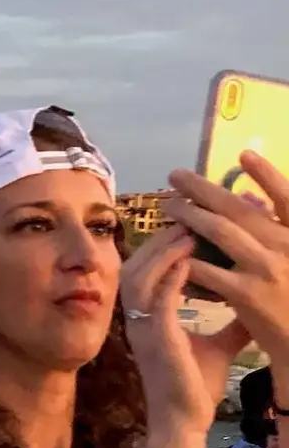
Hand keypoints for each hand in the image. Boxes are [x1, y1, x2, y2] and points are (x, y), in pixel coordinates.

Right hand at [118, 227, 225, 436]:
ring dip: (162, 252)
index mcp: (149, 318)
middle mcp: (139, 319)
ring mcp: (142, 328)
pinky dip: (169, 277)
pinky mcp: (154, 340)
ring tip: (188, 232)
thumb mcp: (220, 345)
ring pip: (139, 276)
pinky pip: (154, 300)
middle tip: (188, 217)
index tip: (191, 222)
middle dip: (160, 238)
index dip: (164, 244)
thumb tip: (256, 300)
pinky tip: (188, 261)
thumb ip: (232, 321)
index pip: (148, 270)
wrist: (185, 422)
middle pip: (136, 264)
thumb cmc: (195, 387)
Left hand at [167, 154, 288, 368]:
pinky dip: (189, 259)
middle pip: (241, 209)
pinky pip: (209, 270)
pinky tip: (171, 250)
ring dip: (192, 216)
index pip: (288, 198)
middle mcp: (287, 246)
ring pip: (221, 233)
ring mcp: (267, 269)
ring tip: (170, 206)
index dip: (268, 174)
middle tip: (177, 176)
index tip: (245, 153)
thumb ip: (279, 237)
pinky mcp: (246, 294)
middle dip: (206, 189)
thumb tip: (256, 207)